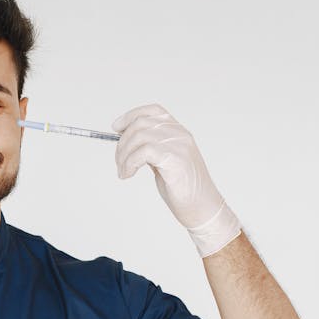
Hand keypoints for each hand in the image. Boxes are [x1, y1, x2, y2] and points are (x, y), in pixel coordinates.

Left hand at [112, 103, 241, 257]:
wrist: (202, 208)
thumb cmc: (183, 188)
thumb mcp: (164, 162)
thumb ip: (151, 148)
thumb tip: (125, 142)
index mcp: (179, 132)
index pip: (153, 111)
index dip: (131, 116)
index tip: (116, 128)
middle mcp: (180, 134)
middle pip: (141, 124)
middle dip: (122, 142)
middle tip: (118, 162)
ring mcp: (179, 145)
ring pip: (139, 137)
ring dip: (123, 155)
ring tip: (123, 172)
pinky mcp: (176, 159)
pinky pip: (143, 152)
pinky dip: (129, 163)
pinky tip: (128, 174)